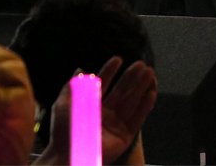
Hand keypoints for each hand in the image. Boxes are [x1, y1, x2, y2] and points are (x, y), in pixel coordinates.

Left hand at [36, 56, 157, 165]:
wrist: (68, 156)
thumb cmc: (63, 132)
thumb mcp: (63, 106)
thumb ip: (72, 87)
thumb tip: (80, 69)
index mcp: (91, 106)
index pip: (103, 85)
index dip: (110, 72)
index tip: (118, 59)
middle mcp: (105, 114)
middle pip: (122, 92)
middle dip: (131, 77)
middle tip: (141, 63)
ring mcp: (116, 124)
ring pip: (132, 102)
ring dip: (142, 87)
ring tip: (150, 72)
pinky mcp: (125, 136)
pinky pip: (138, 118)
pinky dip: (145, 106)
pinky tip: (151, 93)